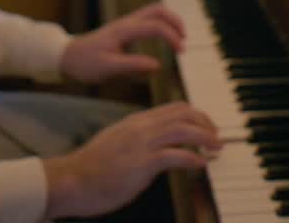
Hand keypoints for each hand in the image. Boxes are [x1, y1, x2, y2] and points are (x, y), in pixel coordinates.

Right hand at [40, 102, 219, 218]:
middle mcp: (141, 127)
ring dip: (205, 138)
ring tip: (216, 148)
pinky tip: (201, 164)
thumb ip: (137, 139)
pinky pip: (176, 156)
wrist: (72, 180)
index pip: (174, 108)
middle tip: (217, 138)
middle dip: (206, 124)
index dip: (197, 116)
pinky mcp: (142, 164)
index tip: (207, 128)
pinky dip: (193, 158)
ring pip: (184, 130)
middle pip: (184, 114)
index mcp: (137, 121)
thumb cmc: (92, 167)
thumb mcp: (117, 143)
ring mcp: (142, 144)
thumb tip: (156, 146)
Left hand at [59, 3, 184, 83]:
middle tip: (184, 41)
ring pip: (155, 11)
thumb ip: (133, 66)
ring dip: (170, 21)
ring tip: (178, 40)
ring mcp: (127, 22)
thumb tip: (158, 65)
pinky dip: (162, 25)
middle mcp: (127, 22)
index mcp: (125, 30)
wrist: (68, 56)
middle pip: (158, 9)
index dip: (172, 37)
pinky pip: (149, 19)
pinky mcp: (126, 27)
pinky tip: (164, 39)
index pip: (156, 26)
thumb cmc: (86, 64)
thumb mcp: (108, 69)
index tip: (181, 52)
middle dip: (176, 22)